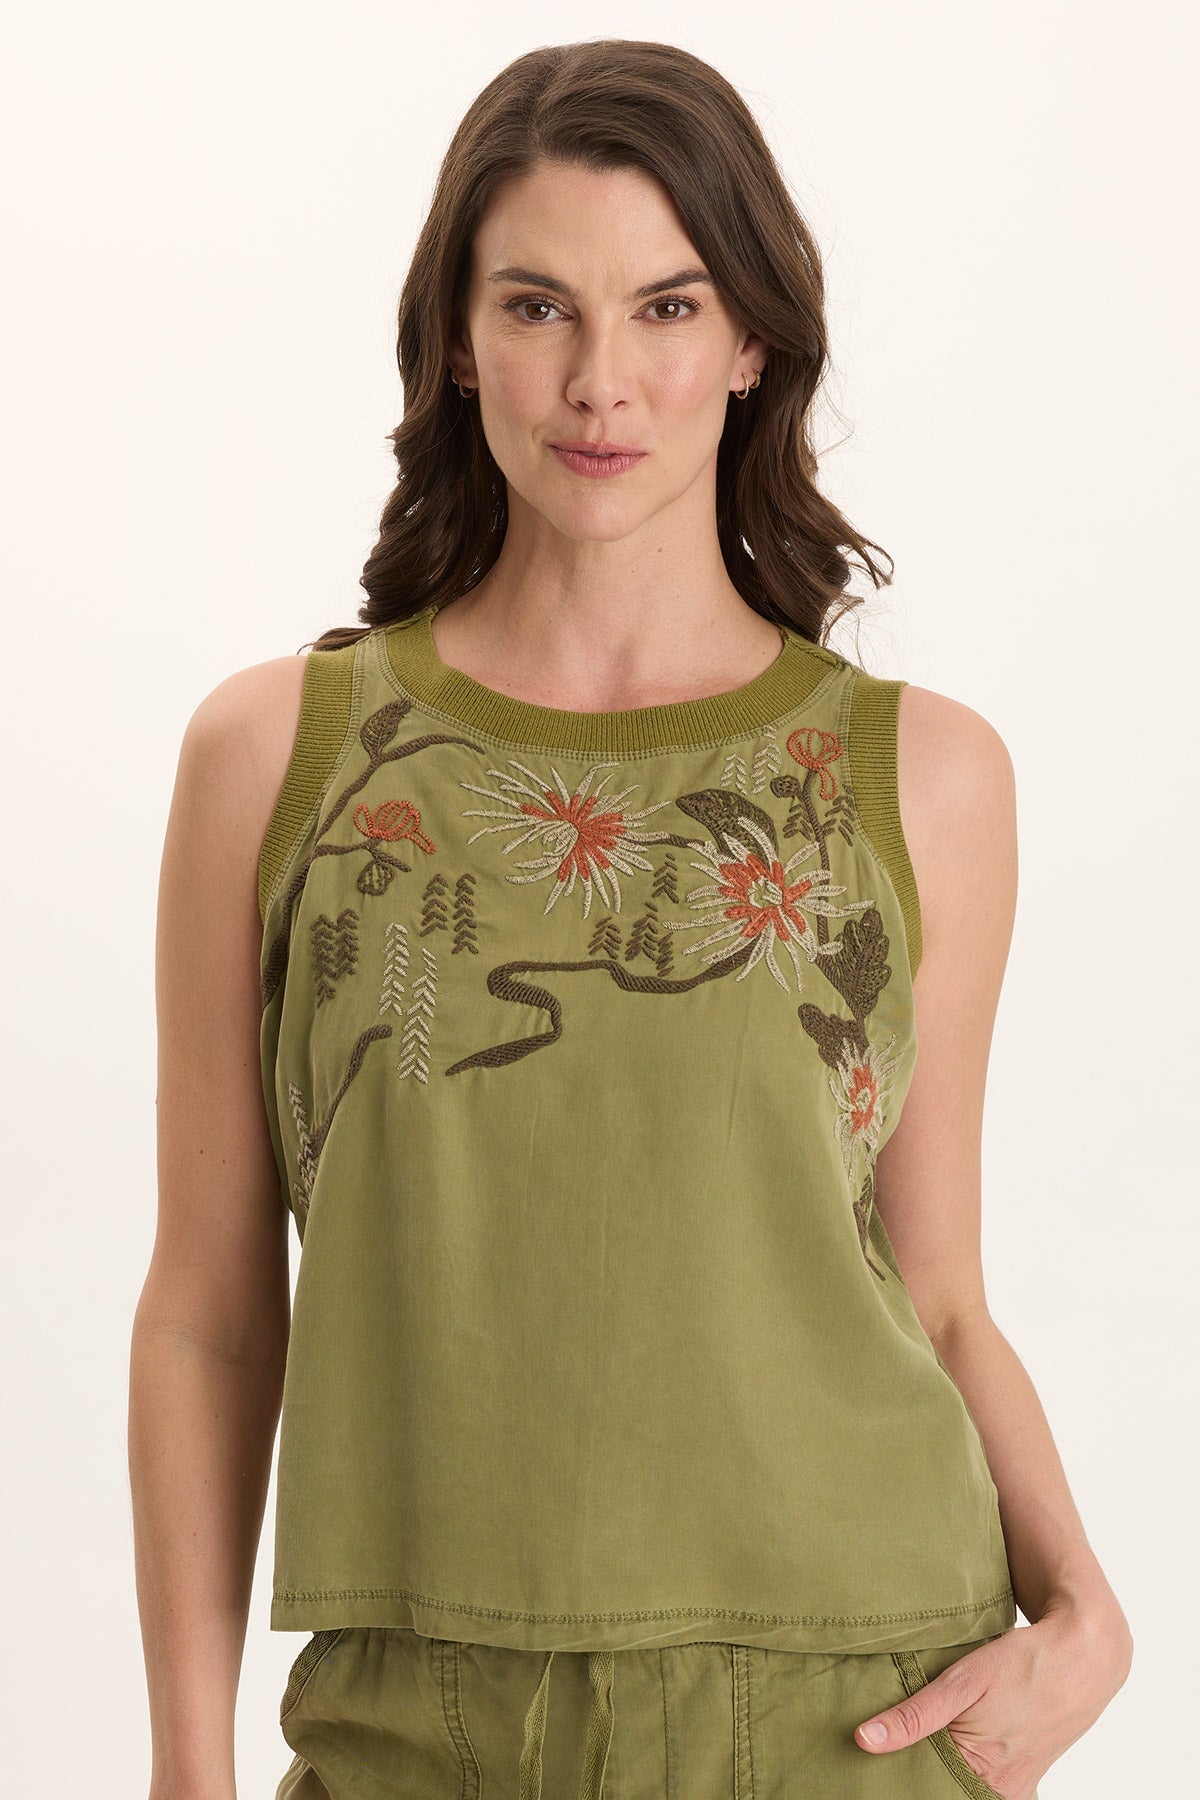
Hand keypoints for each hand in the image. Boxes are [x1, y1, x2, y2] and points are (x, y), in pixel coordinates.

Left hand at [853, 1605, 1132, 1799]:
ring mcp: (1018, 1785)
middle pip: (946, 1790)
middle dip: (918, 1774)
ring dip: (940, 1769)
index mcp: (985, 1774)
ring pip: (963, 1786)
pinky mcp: (1026, 1773)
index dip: (899, 1778)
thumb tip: (865, 1739)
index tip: (874, 1770)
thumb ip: (915, 1715)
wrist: (1086, 1654)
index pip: (927, 1790)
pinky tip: (949, 1745)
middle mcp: (1003, 1791)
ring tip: (913, 1746)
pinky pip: (986, 1782)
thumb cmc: (1026, 1663)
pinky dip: (964, 1767)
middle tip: (887, 1754)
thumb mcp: (965, 1681)